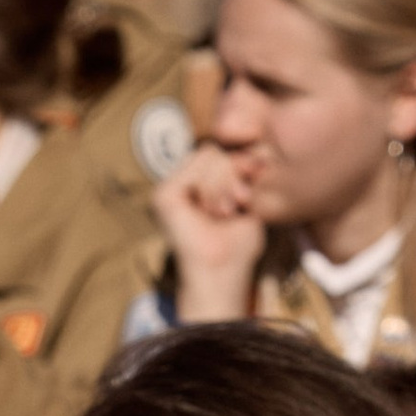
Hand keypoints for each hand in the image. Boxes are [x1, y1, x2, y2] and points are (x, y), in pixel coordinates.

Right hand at [154, 144, 264, 323]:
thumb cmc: (237, 245)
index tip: (251, 186)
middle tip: (235, 207)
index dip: (241, 162)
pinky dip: (212, 188)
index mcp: (197, 186)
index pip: (221, 152)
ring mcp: (168, 189)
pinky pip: (198, 166)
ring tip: (223, 213)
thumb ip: (244, 168)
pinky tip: (210, 212)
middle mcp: (180, 185)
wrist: (221, 272)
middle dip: (234, 174)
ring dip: (225, 184)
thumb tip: (252, 144)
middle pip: (215, 149)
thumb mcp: (247, 197)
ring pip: (209, 154)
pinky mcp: (163, 195)